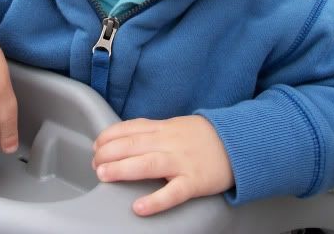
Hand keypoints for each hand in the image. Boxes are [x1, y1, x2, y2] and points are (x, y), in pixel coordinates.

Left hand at [92, 116, 233, 215]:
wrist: (238, 142)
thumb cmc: (202, 137)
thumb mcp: (174, 126)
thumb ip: (149, 132)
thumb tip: (121, 138)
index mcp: (162, 129)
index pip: (129, 129)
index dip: (108, 137)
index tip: (96, 146)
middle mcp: (169, 143)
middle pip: (133, 145)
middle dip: (108, 153)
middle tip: (94, 163)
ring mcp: (182, 162)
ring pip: (147, 164)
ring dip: (122, 169)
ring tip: (104, 175)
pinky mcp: (195, 182)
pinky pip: (173, 193)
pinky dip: (155, 201)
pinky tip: (139, 207)